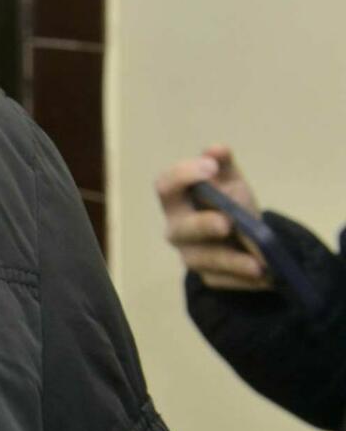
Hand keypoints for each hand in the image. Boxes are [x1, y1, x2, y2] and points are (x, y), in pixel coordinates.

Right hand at [154, 145, 271, 290]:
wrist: (246, 236)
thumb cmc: (229, 202)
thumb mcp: (229, 181)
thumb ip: (223, 164)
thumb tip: (217, 149)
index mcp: (176, 200)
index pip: (166, 186)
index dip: (183, 175)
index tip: (210, 167)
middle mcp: (176, 229)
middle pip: (182, 228)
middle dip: (203, 225)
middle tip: (227, 223)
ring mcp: (190, 255)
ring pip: (204, 260)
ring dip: (231, 261)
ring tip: (259, 265)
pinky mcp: (209, 278)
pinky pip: (224, 280)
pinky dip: (245, 279)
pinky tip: (265, 277)